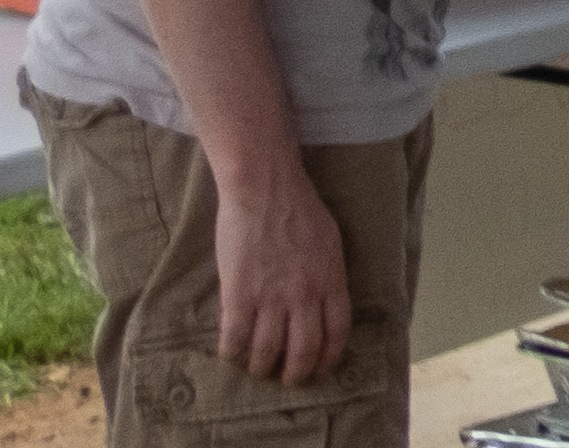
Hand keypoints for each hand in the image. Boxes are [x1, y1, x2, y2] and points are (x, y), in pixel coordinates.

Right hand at [208, 149, 354, 386]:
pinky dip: (232, 353)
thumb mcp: (330, 242)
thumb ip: (327, 275)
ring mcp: (271, 295)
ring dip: (261, 366)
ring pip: (267, 351)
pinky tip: (231, 352)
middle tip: (287, 379)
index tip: (320, 369)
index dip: (329, 358)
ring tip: (257, 368)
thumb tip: (324, 303)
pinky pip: (235, 338)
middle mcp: (305, 293)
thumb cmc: (299, 209)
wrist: (265, 188)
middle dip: (296, 373)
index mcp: (331, 279)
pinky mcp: (239, 293)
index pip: (337, 333)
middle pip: (304, 350)